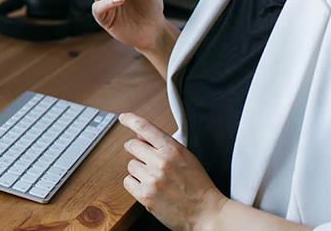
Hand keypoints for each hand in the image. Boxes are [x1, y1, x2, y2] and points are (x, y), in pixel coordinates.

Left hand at [120, 112, 225, 230]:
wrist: (206, 213)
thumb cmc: (198, 186)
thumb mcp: (186, 157)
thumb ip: (164, 145)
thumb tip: (140, 136)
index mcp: (173, 149)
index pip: (145, 127)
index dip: (131, 120)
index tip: (124, 118)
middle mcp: (161, 162)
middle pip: (132, 145)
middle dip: (135, 150)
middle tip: (143, 157)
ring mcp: (152, 179)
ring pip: (130, 165)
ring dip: (138, 170)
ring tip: (154, 178)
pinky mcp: (145, 195)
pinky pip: (128, 182)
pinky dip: (135, 184)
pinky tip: (148, 187)